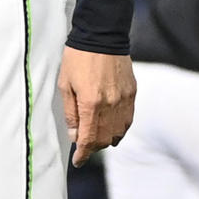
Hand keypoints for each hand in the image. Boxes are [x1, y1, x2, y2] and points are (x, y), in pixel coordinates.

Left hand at [59, 47, 135, 166]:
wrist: (101, 37)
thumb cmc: (77, 58)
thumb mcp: (65, 84)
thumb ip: (71, 112)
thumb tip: (75, 135)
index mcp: (91, 103)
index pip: (89, 139)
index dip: (83, 154)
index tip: (77, 161)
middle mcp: (111, 106)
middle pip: (105, 139)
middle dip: (93, 146)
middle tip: (83, 146)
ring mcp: (124, 101)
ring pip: (119, 132)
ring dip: (106, 139)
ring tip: (96, 136)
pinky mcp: (132, 94)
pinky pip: (128, 120)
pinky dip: (119, 128)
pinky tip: (111, 127)